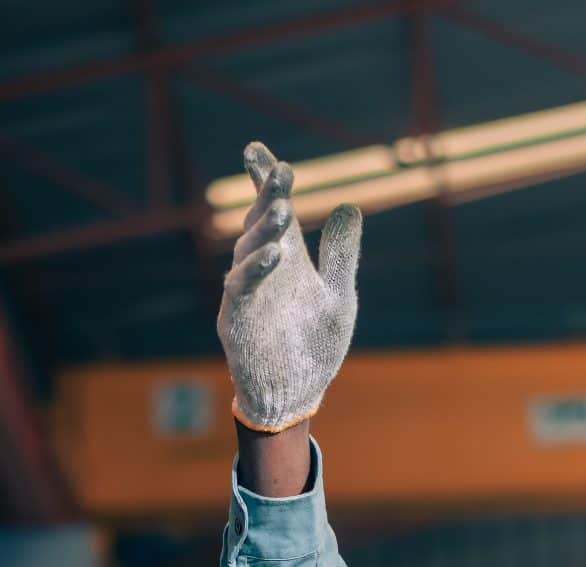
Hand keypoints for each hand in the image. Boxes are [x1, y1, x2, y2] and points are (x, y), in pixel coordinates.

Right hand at [216, 143, 361, 432]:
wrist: (297, 394)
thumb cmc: (315, 346)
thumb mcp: (339, 295)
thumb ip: (341, 254)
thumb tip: (349, 205)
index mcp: (287, 259)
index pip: (272, 212)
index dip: (265, 182)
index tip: (258, 152)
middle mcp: (263, 269)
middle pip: (260, 224)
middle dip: (268, 196)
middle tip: (282, 171)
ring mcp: (246, 293)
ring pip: (248, 251)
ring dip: (265, 230)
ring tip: (284, 209)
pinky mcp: (236, 319)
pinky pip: (242, 288)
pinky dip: (256, 270)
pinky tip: (275, 255)